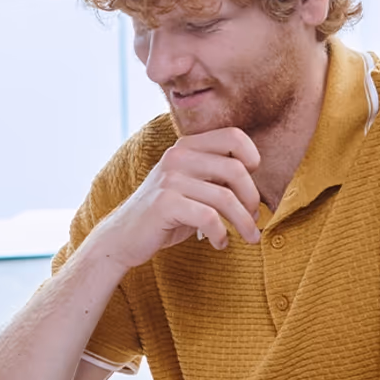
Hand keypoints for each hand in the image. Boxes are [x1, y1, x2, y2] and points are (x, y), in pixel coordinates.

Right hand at [76, 128, 263, 271]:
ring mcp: (169, 179)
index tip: (253, 182)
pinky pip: (208, 218)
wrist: (123, 236)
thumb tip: (256, 184)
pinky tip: (219, 243)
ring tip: (249, 238)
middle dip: (252, 200)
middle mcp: (178, 156)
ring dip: (244, 223)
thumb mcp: (192, 187)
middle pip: (236, 170)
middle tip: (255, 219)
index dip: (252, 157)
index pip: (233, 136)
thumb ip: (217, 177)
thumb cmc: (167, 213)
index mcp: (187, 146)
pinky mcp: (164, 203)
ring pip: (225, 198)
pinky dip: (221, 234)